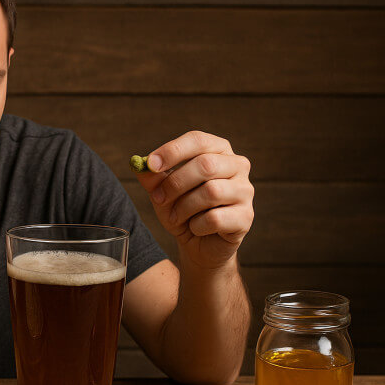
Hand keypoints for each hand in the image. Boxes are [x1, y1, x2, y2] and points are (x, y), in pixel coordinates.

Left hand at [136, 131, 253, 268]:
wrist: (198, 244)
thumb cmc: (183, 210)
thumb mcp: (162, 192)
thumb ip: (152, 178)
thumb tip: (139, 164)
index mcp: (217, 150)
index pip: (198, 140)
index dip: (173, 151)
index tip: (150, 165)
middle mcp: (237, 165)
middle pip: (206, 164)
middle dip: (175, 183)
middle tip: (158, 199)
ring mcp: (245, 191)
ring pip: (211, 192)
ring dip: (184, 207)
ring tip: (176, 217)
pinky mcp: (246, 216)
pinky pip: (215, 218)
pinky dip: (197, 226)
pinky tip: (196, 228)